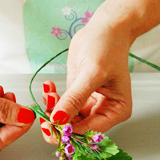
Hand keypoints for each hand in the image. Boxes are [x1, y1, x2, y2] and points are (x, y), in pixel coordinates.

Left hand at [41, 20, 132, 141]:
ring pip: (66, 119)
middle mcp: (104, 111)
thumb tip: (59, 119)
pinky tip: (49, 87)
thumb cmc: (108, 46)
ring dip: (53, 109)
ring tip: (49, 92)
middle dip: (58, 121)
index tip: (51, 125)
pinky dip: (51, 100)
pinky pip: (61, 106)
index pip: (90, 131)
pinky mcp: (77, 95)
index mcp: (116, 111)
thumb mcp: (92, 73)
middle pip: (77, 129)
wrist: (105, 28)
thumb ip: (75, 98)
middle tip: (43, 114)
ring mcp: (89, 104)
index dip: (69, 131)